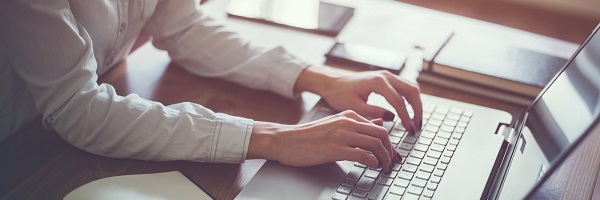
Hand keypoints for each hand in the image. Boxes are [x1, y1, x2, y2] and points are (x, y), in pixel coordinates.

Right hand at [247, 110, 400, 172]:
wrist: (286, 140)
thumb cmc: (309, 136)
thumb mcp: (335, 124)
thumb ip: (357, 124)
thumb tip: (379, 123)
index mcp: (349, 115)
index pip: (379, 127)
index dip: (390, 143)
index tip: (391, 155)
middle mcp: (347, 122)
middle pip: (382, 135)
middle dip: (391, 151)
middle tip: (391, 163)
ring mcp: (341, 135)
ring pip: (375, 144)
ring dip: (384, 158)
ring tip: (383, 167)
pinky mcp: (334, 149)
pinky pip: (362, 155)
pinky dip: (372, 162)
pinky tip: (372, 167)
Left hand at [295, 68, 422, 132]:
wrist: (332, 82)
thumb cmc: (339, 94)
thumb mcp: (354, 107)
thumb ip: (373, 112)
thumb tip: (392, 118)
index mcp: (377, 82)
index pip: (398, 101)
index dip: (406, 117)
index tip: (409, 130)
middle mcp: (385, 75)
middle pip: (411, 91)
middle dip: (417, 109)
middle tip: (417, 126)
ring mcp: (387, 75)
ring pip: (411, 87)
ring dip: (416, 104)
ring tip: (415, 121)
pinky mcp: (387, 78)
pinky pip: (405, 86)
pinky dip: (410, 98)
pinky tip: (409, 111)